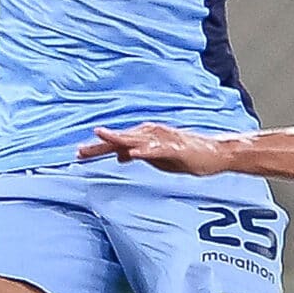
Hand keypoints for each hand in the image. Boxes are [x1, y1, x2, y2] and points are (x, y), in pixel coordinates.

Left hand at [77, 123, 229, 175]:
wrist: (215, 154)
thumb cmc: (186, 156)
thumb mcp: (157, 158)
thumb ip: (138, 155)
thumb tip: (119, 156)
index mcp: (145, 137)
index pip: (117, 143)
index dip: (98, 148)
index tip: (78, 154)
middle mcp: (151, 134)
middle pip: (120, 140)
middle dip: (100, 145)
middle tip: (79, 151)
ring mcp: (163, 140)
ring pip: (135, 139)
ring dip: (118, 139)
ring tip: (101, 138)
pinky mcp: (176, 148)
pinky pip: (157, 149)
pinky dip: (144, 149)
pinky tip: (133, 152)